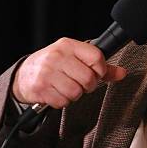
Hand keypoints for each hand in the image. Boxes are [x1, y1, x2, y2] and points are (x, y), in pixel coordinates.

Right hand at [12, 37, 126, 107]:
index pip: (96, 57)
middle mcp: (57, 56)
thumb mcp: (75, 59)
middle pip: (88, 78)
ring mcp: (47, 72)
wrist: (24, 74)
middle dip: (88, 86)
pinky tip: (56, 93)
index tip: (95, 73)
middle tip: (80, 84)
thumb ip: (100, 66)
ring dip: (74, 95)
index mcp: (68, 45)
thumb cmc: (54, 66)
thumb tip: (122, 73)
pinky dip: (63, 101)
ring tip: (66, 88)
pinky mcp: (40, 88)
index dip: (100, 70)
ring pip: (76, 92)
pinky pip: (63, 102)